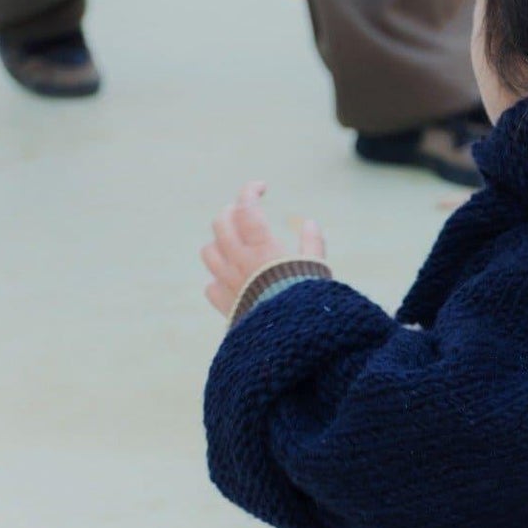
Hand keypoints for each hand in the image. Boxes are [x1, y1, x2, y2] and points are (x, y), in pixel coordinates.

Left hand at [201, 182, 325, 316]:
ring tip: (235, 244)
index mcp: (262, 248)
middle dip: (232, 212)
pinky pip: (211, 286)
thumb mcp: (317, 269)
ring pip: (209, 251)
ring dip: (220, 243)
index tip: (262, 187)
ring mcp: (228, 283)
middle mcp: (239, 262)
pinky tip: (233, 280)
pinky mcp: (224, 305)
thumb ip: (313, 244)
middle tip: (244, 213)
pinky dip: (219, 279)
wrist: (290, 339)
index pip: (246, 207)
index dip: (250, 190)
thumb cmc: (308, 301)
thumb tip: (309, 223)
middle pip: (221, 223)